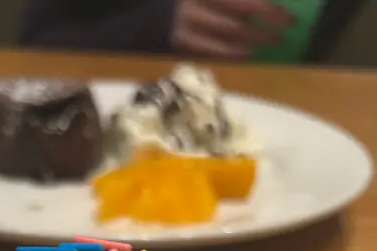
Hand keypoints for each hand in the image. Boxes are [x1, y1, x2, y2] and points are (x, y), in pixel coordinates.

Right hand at [171, 0, 292, 58]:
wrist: (154, 10)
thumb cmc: (192, 0)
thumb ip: (237, 2)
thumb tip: (267, 6)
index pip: (244, 0)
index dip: (268, 8)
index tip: (288, 16)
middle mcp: (198, 1)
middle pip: (240, 11)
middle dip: (267, 22)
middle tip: (285, 30)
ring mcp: (188, 20)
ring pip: (228, 31)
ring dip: (253, 38)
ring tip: (272, 41)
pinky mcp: (180, 39)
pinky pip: (210, 48)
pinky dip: (231, 51)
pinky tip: (246, 53)